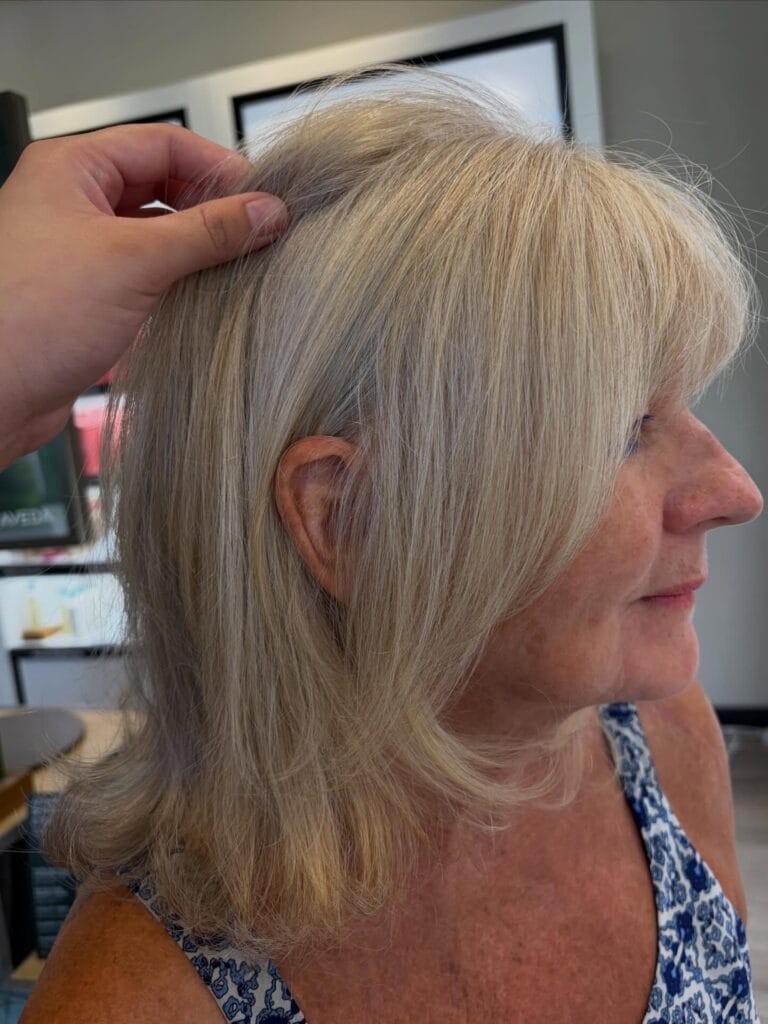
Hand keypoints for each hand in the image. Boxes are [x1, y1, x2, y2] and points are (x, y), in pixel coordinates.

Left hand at [0, 122, 288, 467]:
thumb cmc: (26, 317)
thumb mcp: (132, 262)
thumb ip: (207, 233)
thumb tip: (264, 212)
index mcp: (71, 168)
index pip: (163, 144)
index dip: (217, 167)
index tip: (263, 200)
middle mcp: (74, 203)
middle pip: (163, 187)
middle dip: (211, 210)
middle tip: (258, 237)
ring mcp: (81, 251)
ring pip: (158, 235)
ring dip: (199, 250)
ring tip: (242, 268)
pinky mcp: (90, 297)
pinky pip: (148, 276)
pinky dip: (180, 283)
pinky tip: (209, 299)